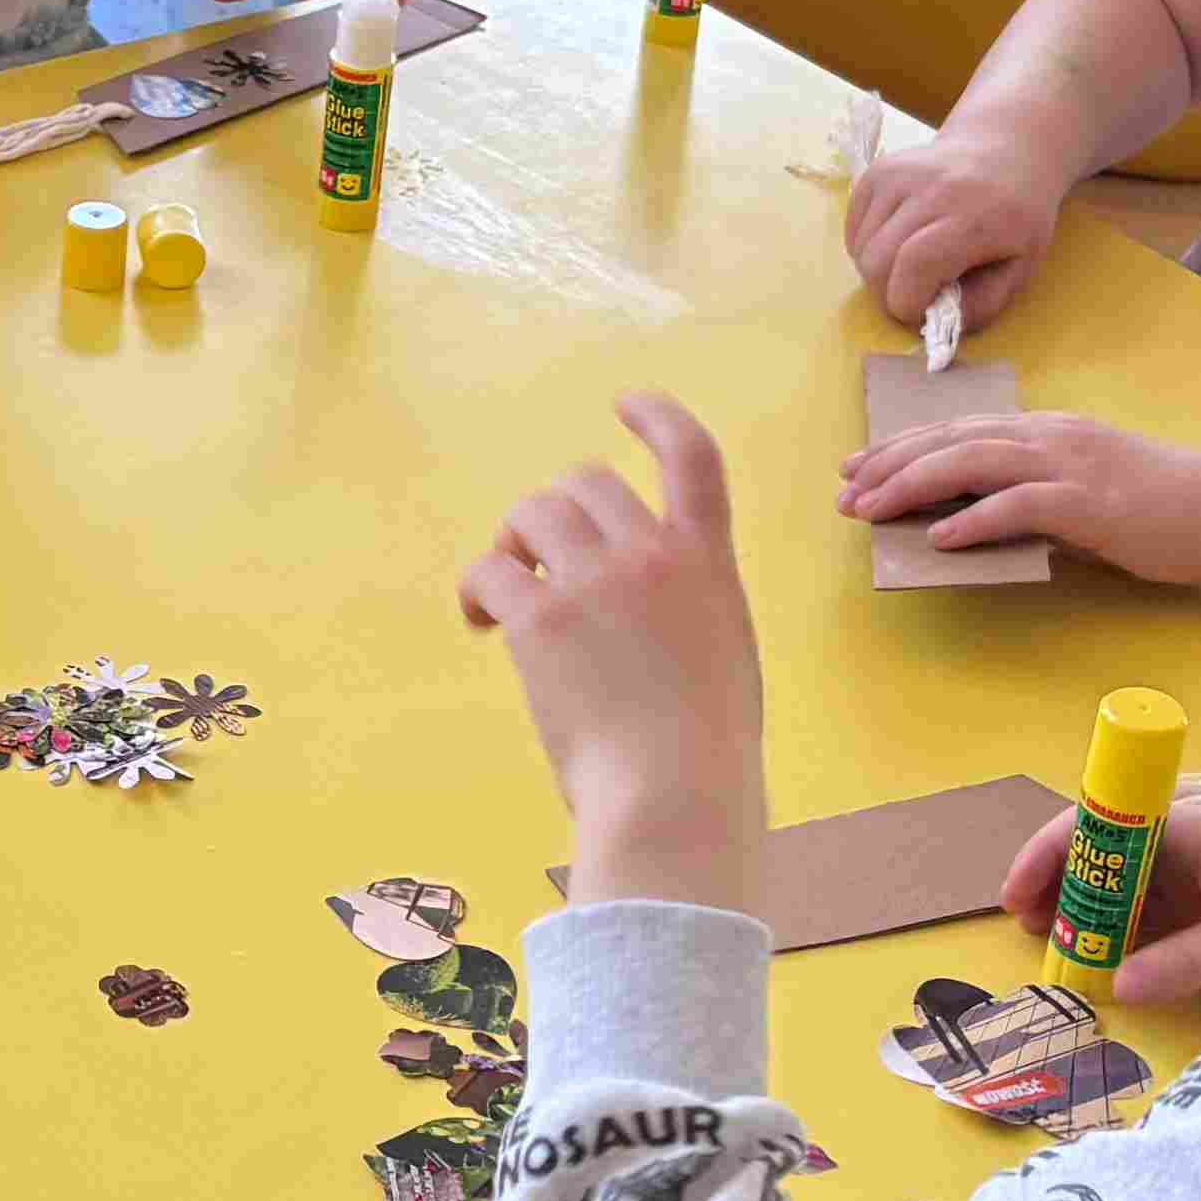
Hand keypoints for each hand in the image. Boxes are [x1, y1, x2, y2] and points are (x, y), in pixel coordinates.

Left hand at [458, 395, 770, 916]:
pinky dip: (476, 591)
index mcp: (709, 562)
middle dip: (554, 512)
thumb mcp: (724, 657)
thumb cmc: (705, 754)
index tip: (623, 404)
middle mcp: (653, 553)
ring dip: (511, 544)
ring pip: (532, 513)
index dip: (655, 416)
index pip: (692, 455)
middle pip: (585, 482)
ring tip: (504, 598)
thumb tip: (650, 611)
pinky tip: (480, 624)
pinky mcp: (541, 618)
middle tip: (533, 563)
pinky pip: (488, 572)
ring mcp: (596, 581)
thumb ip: (691, 610)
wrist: (674, 796)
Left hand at [841, 413, 1200, 581]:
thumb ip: (1025, 498)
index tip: (857, 466)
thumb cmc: (1152, 509)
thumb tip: (962, 520)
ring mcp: (1071, 464)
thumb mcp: (1078, 493)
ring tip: (872, 509)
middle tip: (846, 490)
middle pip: (953, 440)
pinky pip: (1020, 506)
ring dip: (915, 486)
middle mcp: (1050, 436)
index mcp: (1045, 431)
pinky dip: (974, 520)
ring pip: (975, 463)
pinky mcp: (1091, 502)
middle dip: (891, 464)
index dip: (902, 447)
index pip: (959, 430)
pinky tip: (939, 538)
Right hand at [844, 129, 1064, 346]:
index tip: (922, 312)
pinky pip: (854, 229)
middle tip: (914, 293)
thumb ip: (982, 304)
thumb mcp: (1021, 268)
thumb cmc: (1017, 217)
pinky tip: (898, 241)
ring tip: (910, 264)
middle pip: (877, 261)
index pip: (916, 265)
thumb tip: (936, 321)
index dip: (908, 303)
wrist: (1006, 151)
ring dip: (878, 271)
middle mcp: (931, 188)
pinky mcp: (877, 171)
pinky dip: (867, 247)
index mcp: (975, 216)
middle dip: (888, 294)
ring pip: (860, 248)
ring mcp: (898, 174)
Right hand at [1003, 803, 1200, 1008]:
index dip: (1047, 856)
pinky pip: (1151, 919)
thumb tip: (1115, 989)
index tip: (1016, 900)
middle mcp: (1182, 847)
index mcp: (1187, 830)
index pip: (1094, 826)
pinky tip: (1110, 967)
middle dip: (1060, 893)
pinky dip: (1124, 939)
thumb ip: (1181, 964)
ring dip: (1090, 920)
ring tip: (1064, 954)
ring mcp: (1196, 878)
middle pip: (1099, 859)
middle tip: (1035, 936)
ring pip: (1121, 892)